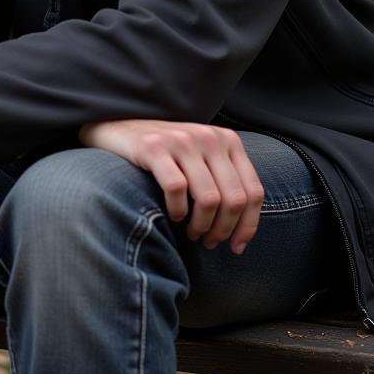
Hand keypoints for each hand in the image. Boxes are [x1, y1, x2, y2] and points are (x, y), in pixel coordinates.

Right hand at [78, 119, 262, 254]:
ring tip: (191, 232)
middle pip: (234, 200)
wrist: (120, 126)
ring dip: (201, 226)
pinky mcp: (154, 147)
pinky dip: (177, 210)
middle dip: (223, 230)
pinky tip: (173, 215)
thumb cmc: (167, 154)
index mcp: (227, 140)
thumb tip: (243, 235)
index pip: (253, 192)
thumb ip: (225, 183)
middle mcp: (209, 137)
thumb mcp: (203, 160)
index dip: (248, 226)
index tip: (236, 247)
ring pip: (209, 199)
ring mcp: (181, 140)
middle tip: (208, 241)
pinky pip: (176, 189)